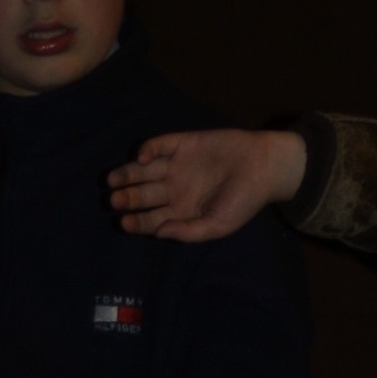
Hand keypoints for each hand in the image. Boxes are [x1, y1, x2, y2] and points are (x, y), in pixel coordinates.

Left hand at [108, 128, 305, 242]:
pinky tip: (142, 158)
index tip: (124, 222)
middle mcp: (175, 188)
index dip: (136, 222)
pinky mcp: (183, 144)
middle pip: (143, 195)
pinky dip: (148, 150)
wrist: (263, 167)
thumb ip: (188, 232)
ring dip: (127, 174)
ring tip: (113, 179)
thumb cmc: (244, 201)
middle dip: (127, 198)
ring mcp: (177, 165)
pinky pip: (159, 146)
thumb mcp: (218, 225)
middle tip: (114, 200)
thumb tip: (158, 233)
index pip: (151, 219)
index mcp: (182, 211)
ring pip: (144, 170)